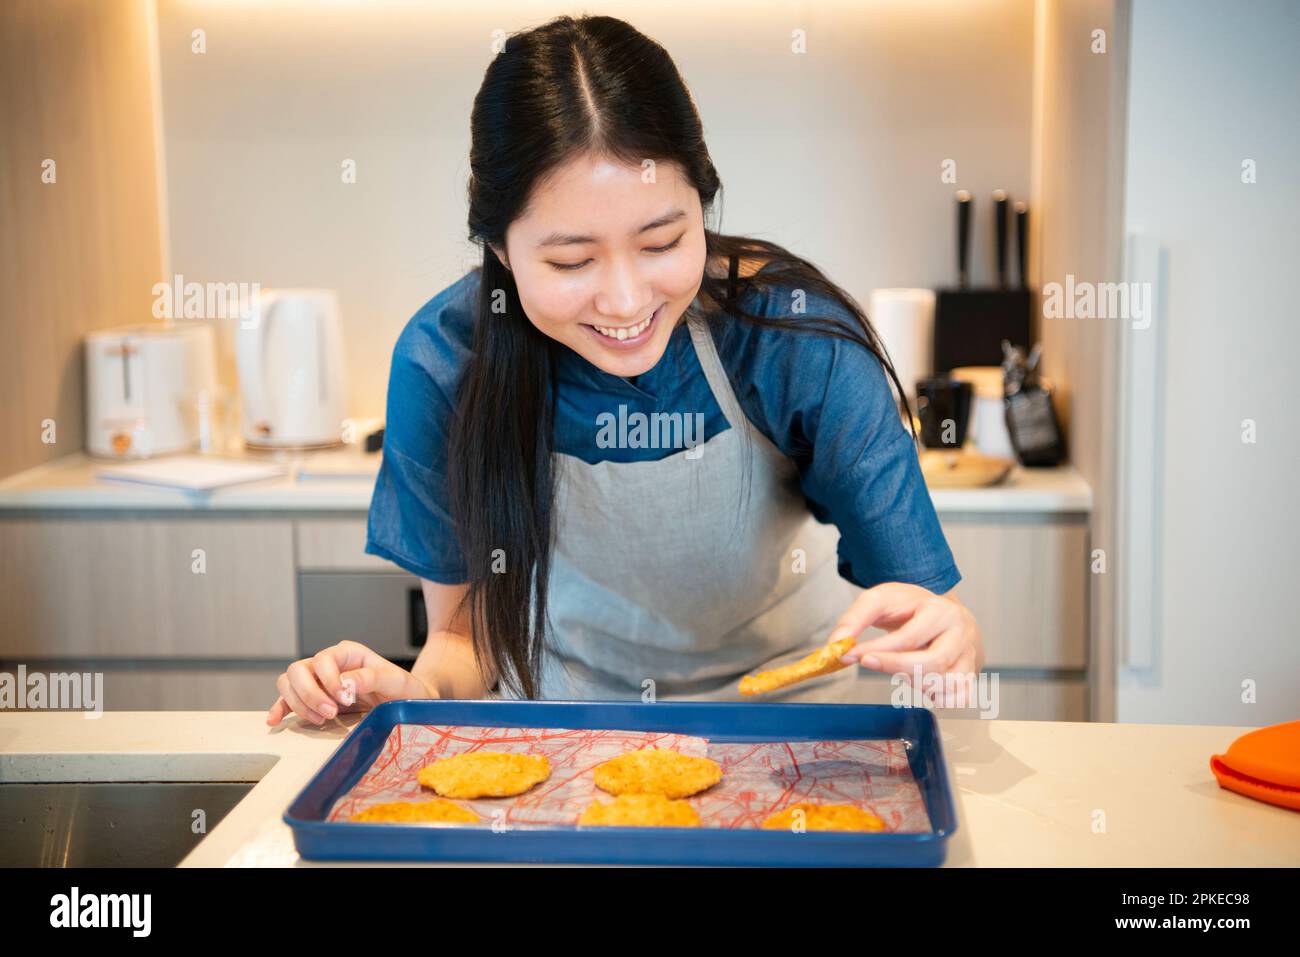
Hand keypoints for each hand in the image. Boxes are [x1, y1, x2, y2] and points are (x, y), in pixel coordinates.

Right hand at [266, 640, 437, 726]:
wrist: (406, 701)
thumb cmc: (403, 688)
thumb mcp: (394, 680)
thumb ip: (370, 677)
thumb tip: (344, 684)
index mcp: (348, 653)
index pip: (323, 660)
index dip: (328, 681)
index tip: (344, 700)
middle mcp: (330, 664)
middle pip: (299, 670)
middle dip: (310, 694)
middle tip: (329, 714)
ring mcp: (319, 681)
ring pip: (289, 683)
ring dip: (299, 703)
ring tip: (320, 719)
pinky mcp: (315, 698)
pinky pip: (288, 698)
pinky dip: (280, 708)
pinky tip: (276, 719)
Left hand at [831, 583, 984, 707]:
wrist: (941, 611)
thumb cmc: (909, 607)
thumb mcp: (880, 599)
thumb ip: (855, 618)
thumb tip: (835, 644)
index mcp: (940, 610)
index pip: (909, 637)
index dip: (879, 651)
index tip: (851, 655)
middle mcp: (960, 633)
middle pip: (933, 663)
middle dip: (895, 668)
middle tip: (868, 663)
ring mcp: (969, 656)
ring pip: (947, 684)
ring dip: (917, 684)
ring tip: (901, 669)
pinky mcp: (971, 675)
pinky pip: (960, 698)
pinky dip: (939, 699)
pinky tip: (922, 686)